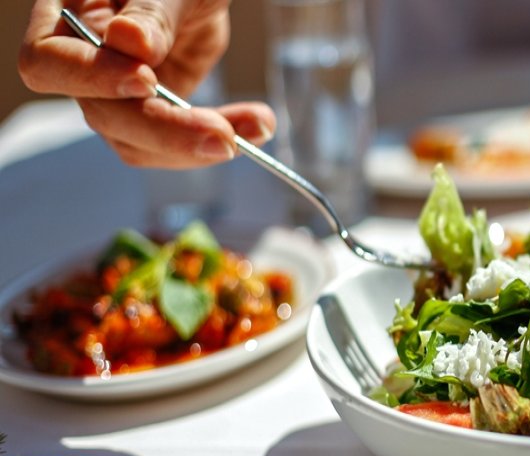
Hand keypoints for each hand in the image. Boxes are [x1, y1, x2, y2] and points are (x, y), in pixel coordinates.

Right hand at [18, 0, 273, 167]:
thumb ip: (151, 10)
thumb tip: (130, 42)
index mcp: (67, 17)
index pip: (48, 63)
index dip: (92, 79)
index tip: (146, 79)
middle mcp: (83, 63)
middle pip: (104, 116)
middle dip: (166, 132)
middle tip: (223, 138)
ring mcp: (118, 93)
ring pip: (139, 142)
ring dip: (199, 144)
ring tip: (258, 125)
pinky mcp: (155, 111)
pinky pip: (175, 143)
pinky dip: (218, 136)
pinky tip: (257, 123)